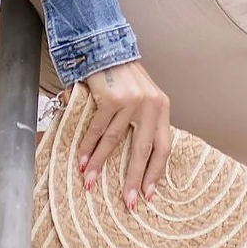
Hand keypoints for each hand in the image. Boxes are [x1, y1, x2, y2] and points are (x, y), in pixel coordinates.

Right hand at [75, 60, 172, 211]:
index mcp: (162, 107)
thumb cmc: (121, 75)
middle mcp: (151, 105)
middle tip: (128, 202)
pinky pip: (97, 129)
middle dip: (134, 178)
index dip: (156, 172)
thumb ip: (142, 121)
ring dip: (101, 164)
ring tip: (91, 183)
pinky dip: (88, 147)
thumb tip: (135, 158)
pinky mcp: (112, 98)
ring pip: (115, 142)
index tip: (148, 193)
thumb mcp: (142, 96)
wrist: (104, 45)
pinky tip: (82, 161)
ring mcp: (131, 101)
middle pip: (143, 150)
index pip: (164, 146)